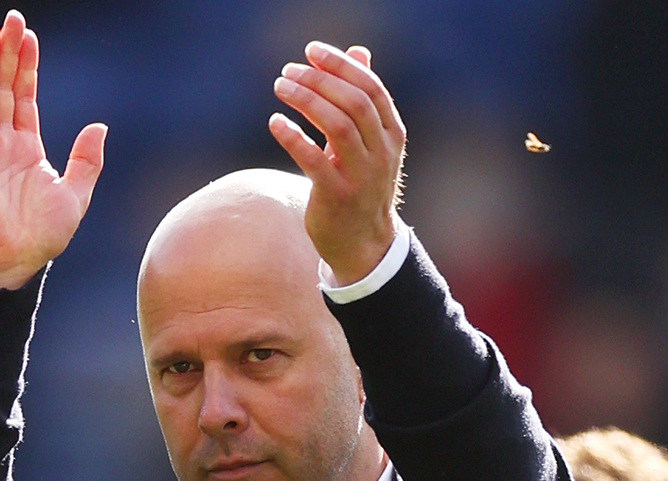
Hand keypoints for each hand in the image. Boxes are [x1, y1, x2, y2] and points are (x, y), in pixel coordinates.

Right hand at [0, 10, 106, 289]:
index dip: (27, 67)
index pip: (25, 97)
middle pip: (3, 87)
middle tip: (9, 19)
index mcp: (27, 148)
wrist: (14, 263)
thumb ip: (86, 160)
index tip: (28, 37)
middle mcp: (3, 143)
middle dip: (7, 53)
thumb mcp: (75, 195)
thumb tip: (100, 126)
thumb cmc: (42, 238)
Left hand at [267, 43, 405, 286]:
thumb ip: (362, 98)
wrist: (363, 243)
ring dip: (305, 101)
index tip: (312, 51)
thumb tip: (358, 51)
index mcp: (392, 134)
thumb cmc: (360, 183)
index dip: (341, 65)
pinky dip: (293, 137)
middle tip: (288, 71)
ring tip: (280, 87)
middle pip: (354, 103)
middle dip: (320, 80)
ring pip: (337, 126)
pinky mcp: (336, 196)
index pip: (370, 88)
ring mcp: (361, 176)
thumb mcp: (369, 142)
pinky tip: (275, 122)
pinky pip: (313, 160)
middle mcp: (381, 153)